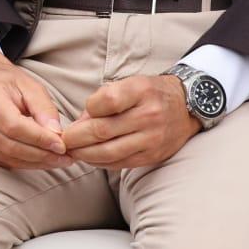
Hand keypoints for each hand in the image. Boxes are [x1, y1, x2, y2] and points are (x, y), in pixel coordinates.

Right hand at [0, 46, 70, 169]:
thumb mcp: (30, 85)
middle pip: (10, 146)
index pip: (14, 126)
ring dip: (36, 162)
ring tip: (58, 160)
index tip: (62, 145)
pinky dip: (26, 163)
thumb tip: (55, 134)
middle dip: (41, 155)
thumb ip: (44, 108)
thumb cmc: (7, 82)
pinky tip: (42, 159)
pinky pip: (4, 161)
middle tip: (65, 158)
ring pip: (8, 157)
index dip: (39, 139)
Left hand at [62, 75, 199, 168]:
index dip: (88, 109)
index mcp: (140, 91)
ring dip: (85, 154)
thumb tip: (77, 125)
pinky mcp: (153, 156)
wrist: (186, 107)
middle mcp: (149, 115)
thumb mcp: (129, 85)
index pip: (106, 101)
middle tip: (63, 141)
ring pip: (109, 151)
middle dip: (76, 138)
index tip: (83, 114)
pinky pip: (121, 163)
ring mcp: (152, 138)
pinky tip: (90, 158)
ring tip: (72, 151)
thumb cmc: (149, 93)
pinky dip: (101, 162)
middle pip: (102, 130)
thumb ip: (102, 100)